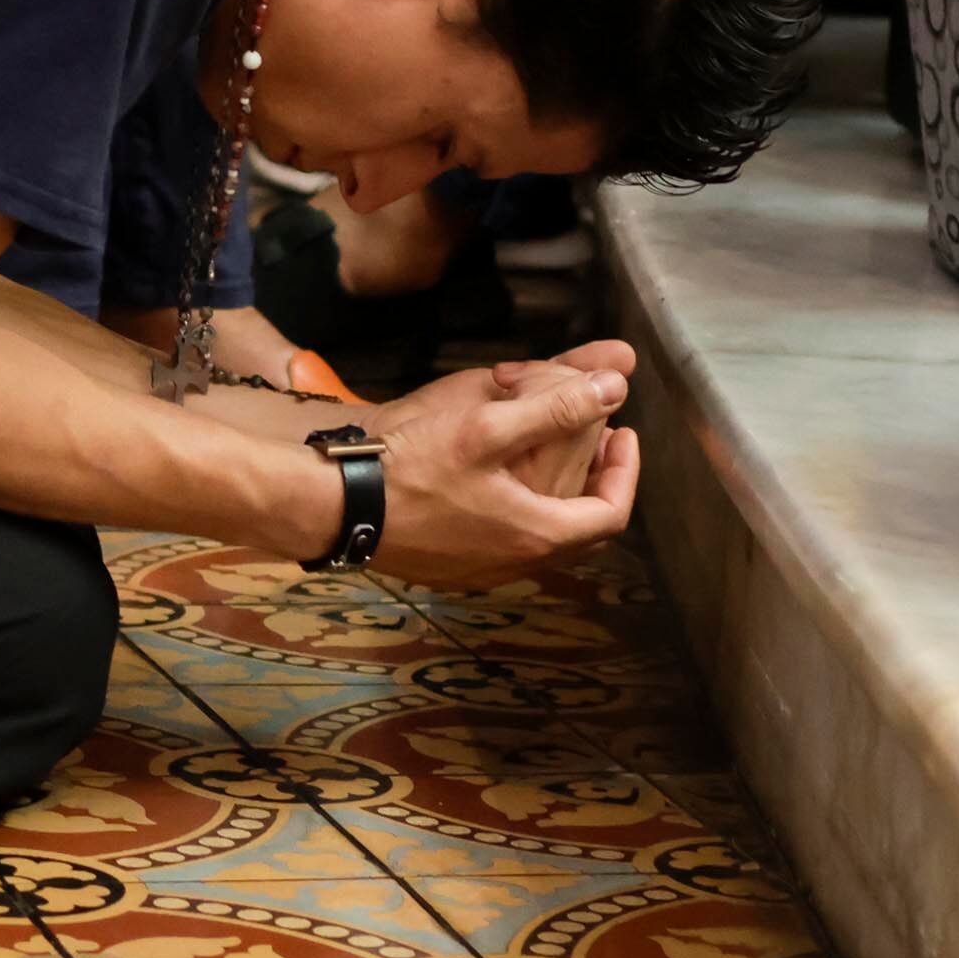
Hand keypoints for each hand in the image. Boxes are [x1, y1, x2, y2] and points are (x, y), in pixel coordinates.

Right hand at [364, 349, 638, 584]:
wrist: (333, 505)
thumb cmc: (407, 466)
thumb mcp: (486, 425)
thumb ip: (557, 406)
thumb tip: (614, 386)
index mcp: (535, 535)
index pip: (611, 511)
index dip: (626, 470)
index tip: (623, 430)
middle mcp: (514, 564)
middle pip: (579, 525)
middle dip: (593, 475)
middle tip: (596, 436)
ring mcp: (480, 571)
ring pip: (541, 532)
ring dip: (555, 487)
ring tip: (548, 445)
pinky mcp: (449, 566)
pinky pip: (504, 537)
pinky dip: (518, 501)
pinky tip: (496, 471)